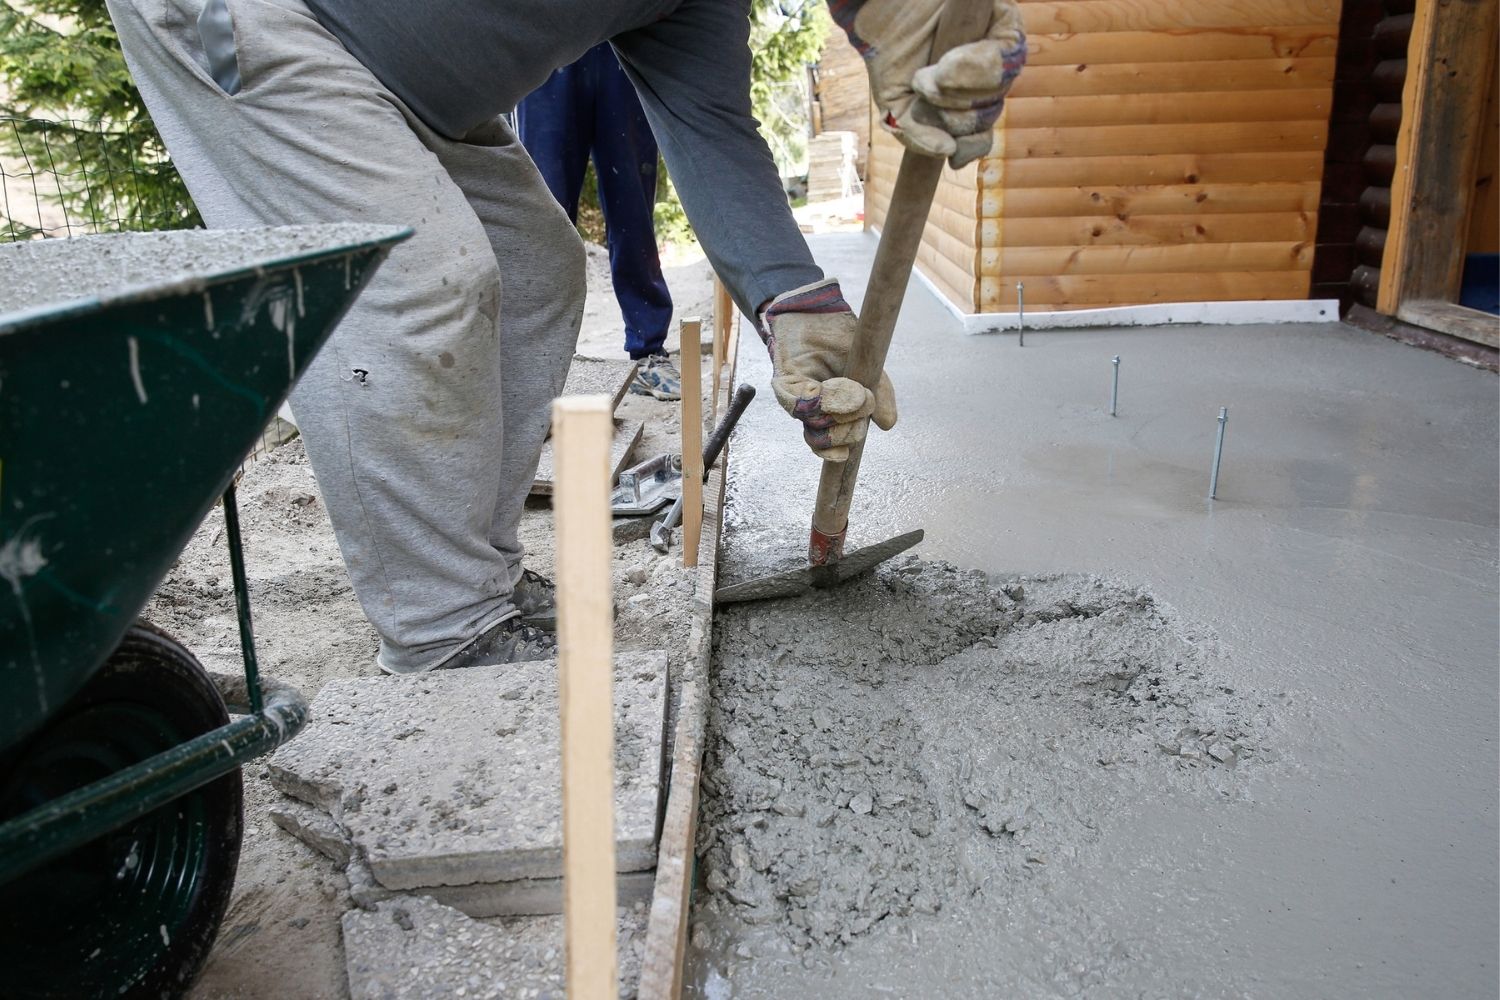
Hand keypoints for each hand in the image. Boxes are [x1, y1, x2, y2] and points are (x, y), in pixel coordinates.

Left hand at [760, 278, 896, 462]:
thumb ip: (880, 395)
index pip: (830, 446)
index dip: (837, 454)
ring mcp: (796, 398)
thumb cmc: (841, 338)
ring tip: (855, 390)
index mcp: (831, 412)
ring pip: (816, 425)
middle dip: (850, 428)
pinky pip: (801, 405)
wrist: (817, 309)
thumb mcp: (869, 368)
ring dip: (840, 412)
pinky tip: (836, 384)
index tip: (847, 455)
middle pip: (827, 440)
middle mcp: (810, 410)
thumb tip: (888, 424)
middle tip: (865, 401)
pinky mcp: (784, 384)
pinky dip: (824, 399)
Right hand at [832, 0, 1026, 167]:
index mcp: (963, 103)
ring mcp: (997, 49)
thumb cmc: (891, 59)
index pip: (983, 134)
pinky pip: (1007, 51)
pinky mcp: (1003, 21)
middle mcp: (985, 78)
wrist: (880, 17)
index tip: (952, 149)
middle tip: (924, 93)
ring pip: (1000, 85)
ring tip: (932, 76)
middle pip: (990, 111)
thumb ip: (917, 136)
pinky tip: (947, 63)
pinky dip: (975, 65)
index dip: (972, 146)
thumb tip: (948, 151)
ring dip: (961, 90)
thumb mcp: (896, 109)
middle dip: (955, 114)